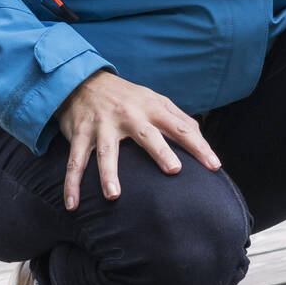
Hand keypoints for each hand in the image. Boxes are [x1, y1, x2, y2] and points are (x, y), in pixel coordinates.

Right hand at [51, 70, 218, 208]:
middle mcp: (128, 115)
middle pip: (146, 135)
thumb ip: (178, 119)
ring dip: (108, 173)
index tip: (214, 166)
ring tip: (113, 196)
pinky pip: (76, 161)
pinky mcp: (81, 134)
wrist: (83, 80)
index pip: (180, 127)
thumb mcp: (154, 100)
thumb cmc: (127, 97)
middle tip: (174, 169)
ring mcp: (103, 125)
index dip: (199, 146)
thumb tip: (201, 140)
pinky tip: (72, 204)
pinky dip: (72, 183)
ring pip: (106, 152)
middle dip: (160, 151)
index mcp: (151, 107)